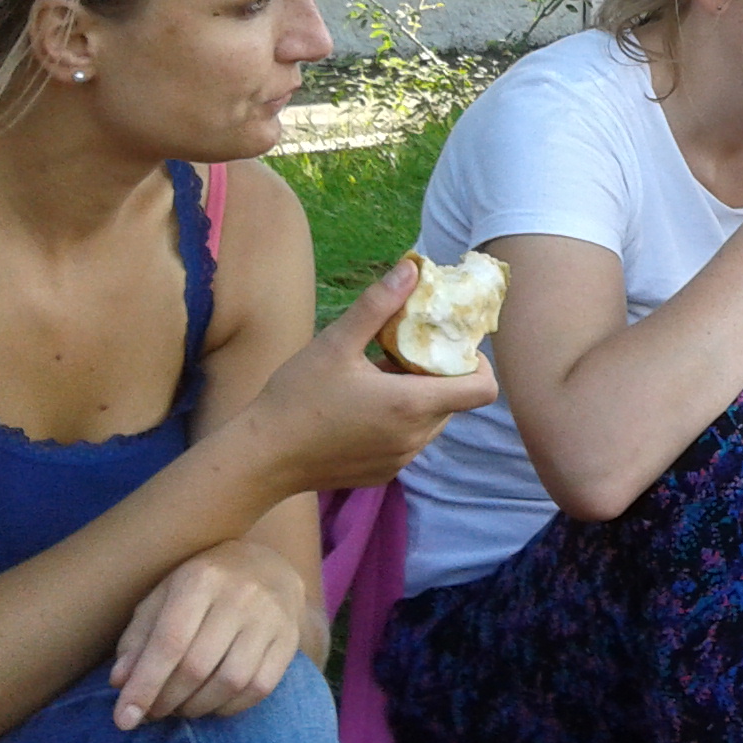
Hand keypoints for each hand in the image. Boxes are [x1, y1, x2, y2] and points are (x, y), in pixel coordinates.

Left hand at [109, 539, 304, 728]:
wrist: (267, 566)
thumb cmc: (201, 587)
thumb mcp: (162, 597)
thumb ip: (138, 638)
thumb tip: (121, 682)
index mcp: (201, 579)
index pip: (170, 643)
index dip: (144, 686)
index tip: (124, 720)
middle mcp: (242, 594)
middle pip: (197, 667)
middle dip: (167, 700)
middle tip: (152, 711)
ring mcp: (272, 616)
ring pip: (231, 681)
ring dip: (197, 707)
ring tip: (180, 707)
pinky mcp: (290, 638)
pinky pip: (260, 687)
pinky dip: (230, 707)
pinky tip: (212, 703)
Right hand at [243, 260, 498, 494]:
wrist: (258, 458)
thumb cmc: (295, 397)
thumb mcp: (336, 343)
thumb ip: (378, 305)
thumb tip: (412, 267)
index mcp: (412, 405)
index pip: (483, 389)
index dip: (478, 365)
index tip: (450, 347)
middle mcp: (415, 438)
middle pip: (456, 401)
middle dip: (440, 375)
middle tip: (404, 355)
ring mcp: (400, 460)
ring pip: (433, 422)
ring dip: (419, 398)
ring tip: (379, 379)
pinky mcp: (383, 474)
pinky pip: (409, 442)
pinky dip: (400, 422)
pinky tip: (363, 408)